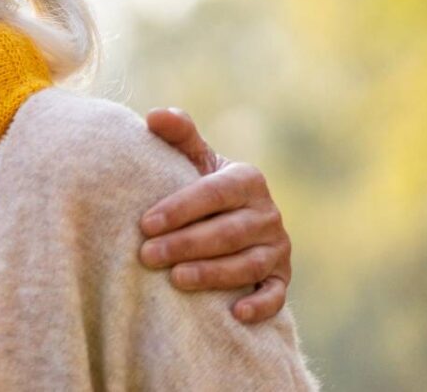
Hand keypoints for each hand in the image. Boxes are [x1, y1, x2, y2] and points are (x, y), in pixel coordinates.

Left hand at [138, 107, 291, 323]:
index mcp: (246, 180)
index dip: (180, 209)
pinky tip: (235, 312)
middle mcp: (268, 214)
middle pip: (228, 232)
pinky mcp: (281, 277)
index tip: (145, 223)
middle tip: (147, 255)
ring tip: (175, 279)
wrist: (228, 220)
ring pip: (248, 264)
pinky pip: (277, 294)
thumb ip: (178, 136)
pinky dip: (260, 304)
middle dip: (186, 244)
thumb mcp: (192, 160)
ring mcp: (278, 248)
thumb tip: (154, 115)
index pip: (213, 194)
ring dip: (213, 273)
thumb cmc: (200, 188)